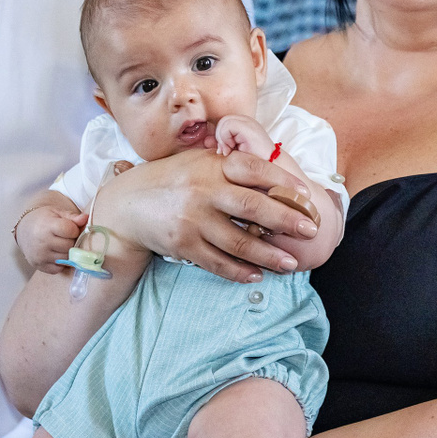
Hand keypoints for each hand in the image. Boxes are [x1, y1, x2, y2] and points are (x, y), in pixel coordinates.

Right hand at [16, 205, 87, 273]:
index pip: (70, 230)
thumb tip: (86, 218)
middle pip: (69, 246)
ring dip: (69, 253)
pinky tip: (57, 253)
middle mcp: (42, 242)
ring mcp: (40, 256)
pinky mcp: (39, 266)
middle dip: (72, 241)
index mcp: (46, 226)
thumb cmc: (44, 220)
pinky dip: (61, 263)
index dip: (74, 229)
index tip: (71, 228)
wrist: (25, 230)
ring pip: (66, 258)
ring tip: (62, 244)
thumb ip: (72, 217)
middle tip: (67, 237)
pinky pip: (59, 268)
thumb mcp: (57, 213)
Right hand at [94, 147, 317, 283]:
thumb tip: (275, 180)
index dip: (282, 181)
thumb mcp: (199, 163)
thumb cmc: (172, 180)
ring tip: (291, 262)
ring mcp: (193, 220)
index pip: (253, 169)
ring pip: (239, 241)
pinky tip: (257, 274)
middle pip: (253, 207)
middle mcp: (203, 191)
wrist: (126, 204)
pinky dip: (240, 271)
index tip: (305, 194)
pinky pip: (218, 262)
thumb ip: (231, 168)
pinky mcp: (183, 245)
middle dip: (286, 220)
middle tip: (310, 230)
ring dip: (269, 255)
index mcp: (211, 165)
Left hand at [211, 114, 272, 159]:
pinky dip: (226, 139)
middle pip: (222, 121)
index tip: (225, 151)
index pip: (223, 123)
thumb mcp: (232, 152)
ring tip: (230, 152)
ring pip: (224, 122)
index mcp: (243, 124)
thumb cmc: (253, 163)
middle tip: (226, 152)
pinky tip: (232, 150)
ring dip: (223, 139)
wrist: (272, 168)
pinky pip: (228, 126)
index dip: (220, 136)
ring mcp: (249, 122)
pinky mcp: (248, 127)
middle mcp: (247, 121)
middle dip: (220, 137)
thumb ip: (221, 144)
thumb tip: (206, 140)